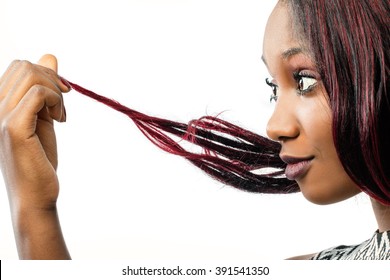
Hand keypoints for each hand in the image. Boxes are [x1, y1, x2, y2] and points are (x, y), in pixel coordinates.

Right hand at [0, 54, 70, 258]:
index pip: (20, 66)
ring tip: (61, 116)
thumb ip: (45, 87)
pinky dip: (56, 102)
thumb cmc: (39, 157)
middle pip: (25, 66)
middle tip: (62, 106)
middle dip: (52, 80)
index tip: (62, 96)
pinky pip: (38, 95)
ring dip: (56, 92)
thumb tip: (49, 56)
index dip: (47, 75)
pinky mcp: (13, 128)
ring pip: (31, 75)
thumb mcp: (45, 115)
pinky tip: (60, 121)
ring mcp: (0, 116)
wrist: (36, 193)